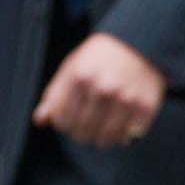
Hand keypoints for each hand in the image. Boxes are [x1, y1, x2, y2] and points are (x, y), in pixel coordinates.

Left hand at [33, 32, 165, 146]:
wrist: (138, 45)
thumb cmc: (98, 59)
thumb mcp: (71, 68)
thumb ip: (54, 95)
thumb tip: (39, 121)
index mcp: (79, 77)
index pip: (62, 118)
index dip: (63, 125)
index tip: (68, 123)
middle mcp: (102, 88)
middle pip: (83, 131)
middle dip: (80, 134)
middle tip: (84, 130)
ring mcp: (125, 98)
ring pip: (105, 138)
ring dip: (100, 139)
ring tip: (100, 131)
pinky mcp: (145, 107)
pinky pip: (128, 135)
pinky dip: (122, 137)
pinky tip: (119, 127)